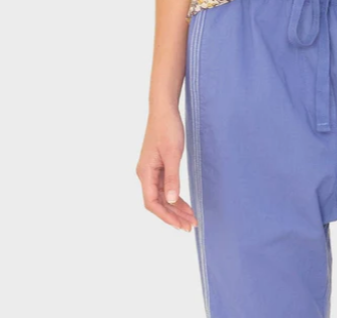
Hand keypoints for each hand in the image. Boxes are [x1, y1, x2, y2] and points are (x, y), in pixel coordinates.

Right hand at [136, 106, 197, 230]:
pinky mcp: (158, 166)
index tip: (180, 225)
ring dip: (175, 208)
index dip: (166, 216)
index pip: (152, 203)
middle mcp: (145, 174)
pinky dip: (175, 196)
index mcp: (145, 173)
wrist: (164, 109)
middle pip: (158, 202)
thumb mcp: (173, 153)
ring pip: (162, 196)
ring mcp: (151, 170)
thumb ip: (172, 178)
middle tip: (190, 226)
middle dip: (173, 215)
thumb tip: (172, 200)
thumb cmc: (167, 128)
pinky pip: (165, 187)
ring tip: (190, 218)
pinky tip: (184, 203)